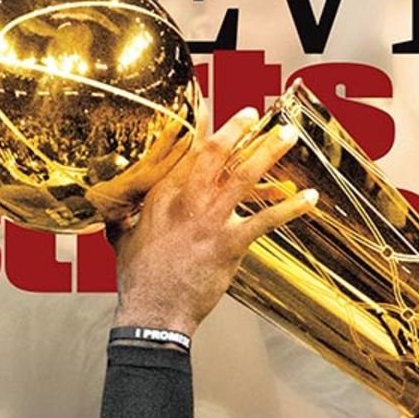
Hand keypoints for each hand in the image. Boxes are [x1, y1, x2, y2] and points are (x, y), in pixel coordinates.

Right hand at [109, 107, 316, 337]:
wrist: (153, 311)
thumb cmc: (137, 280)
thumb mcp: (120, 241)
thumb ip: (119, 220)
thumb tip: (109, 214)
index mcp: (161, 195)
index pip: (184, 150)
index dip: (200, 125)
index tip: (210, 106)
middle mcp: (186, 199)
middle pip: (216, 152)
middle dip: (238, 128)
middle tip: (254, 114)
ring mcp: (210, 219)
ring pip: (245, 175)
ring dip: (270, 152)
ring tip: (288, 136)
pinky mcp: (230, 243)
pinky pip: (266, 220)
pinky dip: (291, 208)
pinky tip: (309, 198)